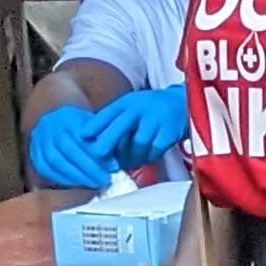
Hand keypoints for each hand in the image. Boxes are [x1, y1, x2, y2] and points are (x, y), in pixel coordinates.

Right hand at [27, 101, 128, 192]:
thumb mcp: (99, 127)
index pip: (82, 137)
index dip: (98, 155)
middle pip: (68, 149)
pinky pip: (44, 168)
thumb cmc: (87, 127)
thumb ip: (105, 142)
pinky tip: (78, 184)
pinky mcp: (34, 153)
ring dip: (76, 176)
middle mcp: (49, 125)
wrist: (62, 122)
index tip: (113, 167)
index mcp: (68, 116)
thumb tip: (113, 166)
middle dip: (88, 168)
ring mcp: (38, 139)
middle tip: (105, 180)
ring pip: (54, 160)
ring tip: (94, 184)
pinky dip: (62, 178)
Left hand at [39, 81, 195, 188]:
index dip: (93, 127)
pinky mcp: (169, 133)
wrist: (183, 103)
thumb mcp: (131, 107)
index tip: (82, 139)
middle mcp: (140, 109)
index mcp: (127, 102)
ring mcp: (156, 121)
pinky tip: (141, 159)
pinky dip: (145, 157)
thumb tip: (91, 140)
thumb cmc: (150, 109)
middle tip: (99, 158)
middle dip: (106, 145)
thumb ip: (114, 120)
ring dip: (128, 156)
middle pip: (119, 128)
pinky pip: (153, 151)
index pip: (106, 114)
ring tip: (124, 162)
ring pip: (137, 143)